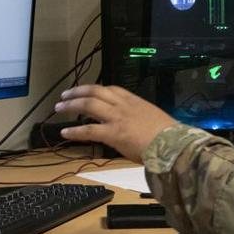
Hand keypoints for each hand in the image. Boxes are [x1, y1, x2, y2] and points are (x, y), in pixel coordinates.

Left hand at [55, 84, 176, 162]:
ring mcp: (117, 118)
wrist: (174, 144)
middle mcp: (124, 106)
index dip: (95, 89)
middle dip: (77, 92)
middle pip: (95, 91)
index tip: (86, 91)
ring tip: (59, 107)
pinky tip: (65, 133)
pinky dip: (75, 131)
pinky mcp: (114, 134)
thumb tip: (135, 126)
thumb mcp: (155, 119)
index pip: (111, 89)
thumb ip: (141, 118)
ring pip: (89, 105)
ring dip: (71, 105)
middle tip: (64, 95)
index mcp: (135, 101)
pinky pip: (89, 130)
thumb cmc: (169, 136)